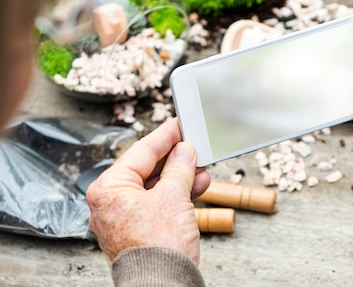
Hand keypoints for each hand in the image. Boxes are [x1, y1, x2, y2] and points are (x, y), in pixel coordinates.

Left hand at [86, 118, 210, 263]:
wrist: (163, 284)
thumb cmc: (159, 246)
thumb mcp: (174, 196)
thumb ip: (179, 168)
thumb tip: (185, 151)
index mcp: (109, 189)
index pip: (140, 152)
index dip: (164, 136)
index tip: (179, 124)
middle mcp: (112, 202)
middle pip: (147, 169)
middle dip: (176, 159)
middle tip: (194, 145)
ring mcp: (125, 217)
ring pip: (156, 186)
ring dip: (181, 176)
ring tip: (201, 167)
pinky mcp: (140, 230)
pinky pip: (159, 203)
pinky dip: (177, 194)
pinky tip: (197, 185)